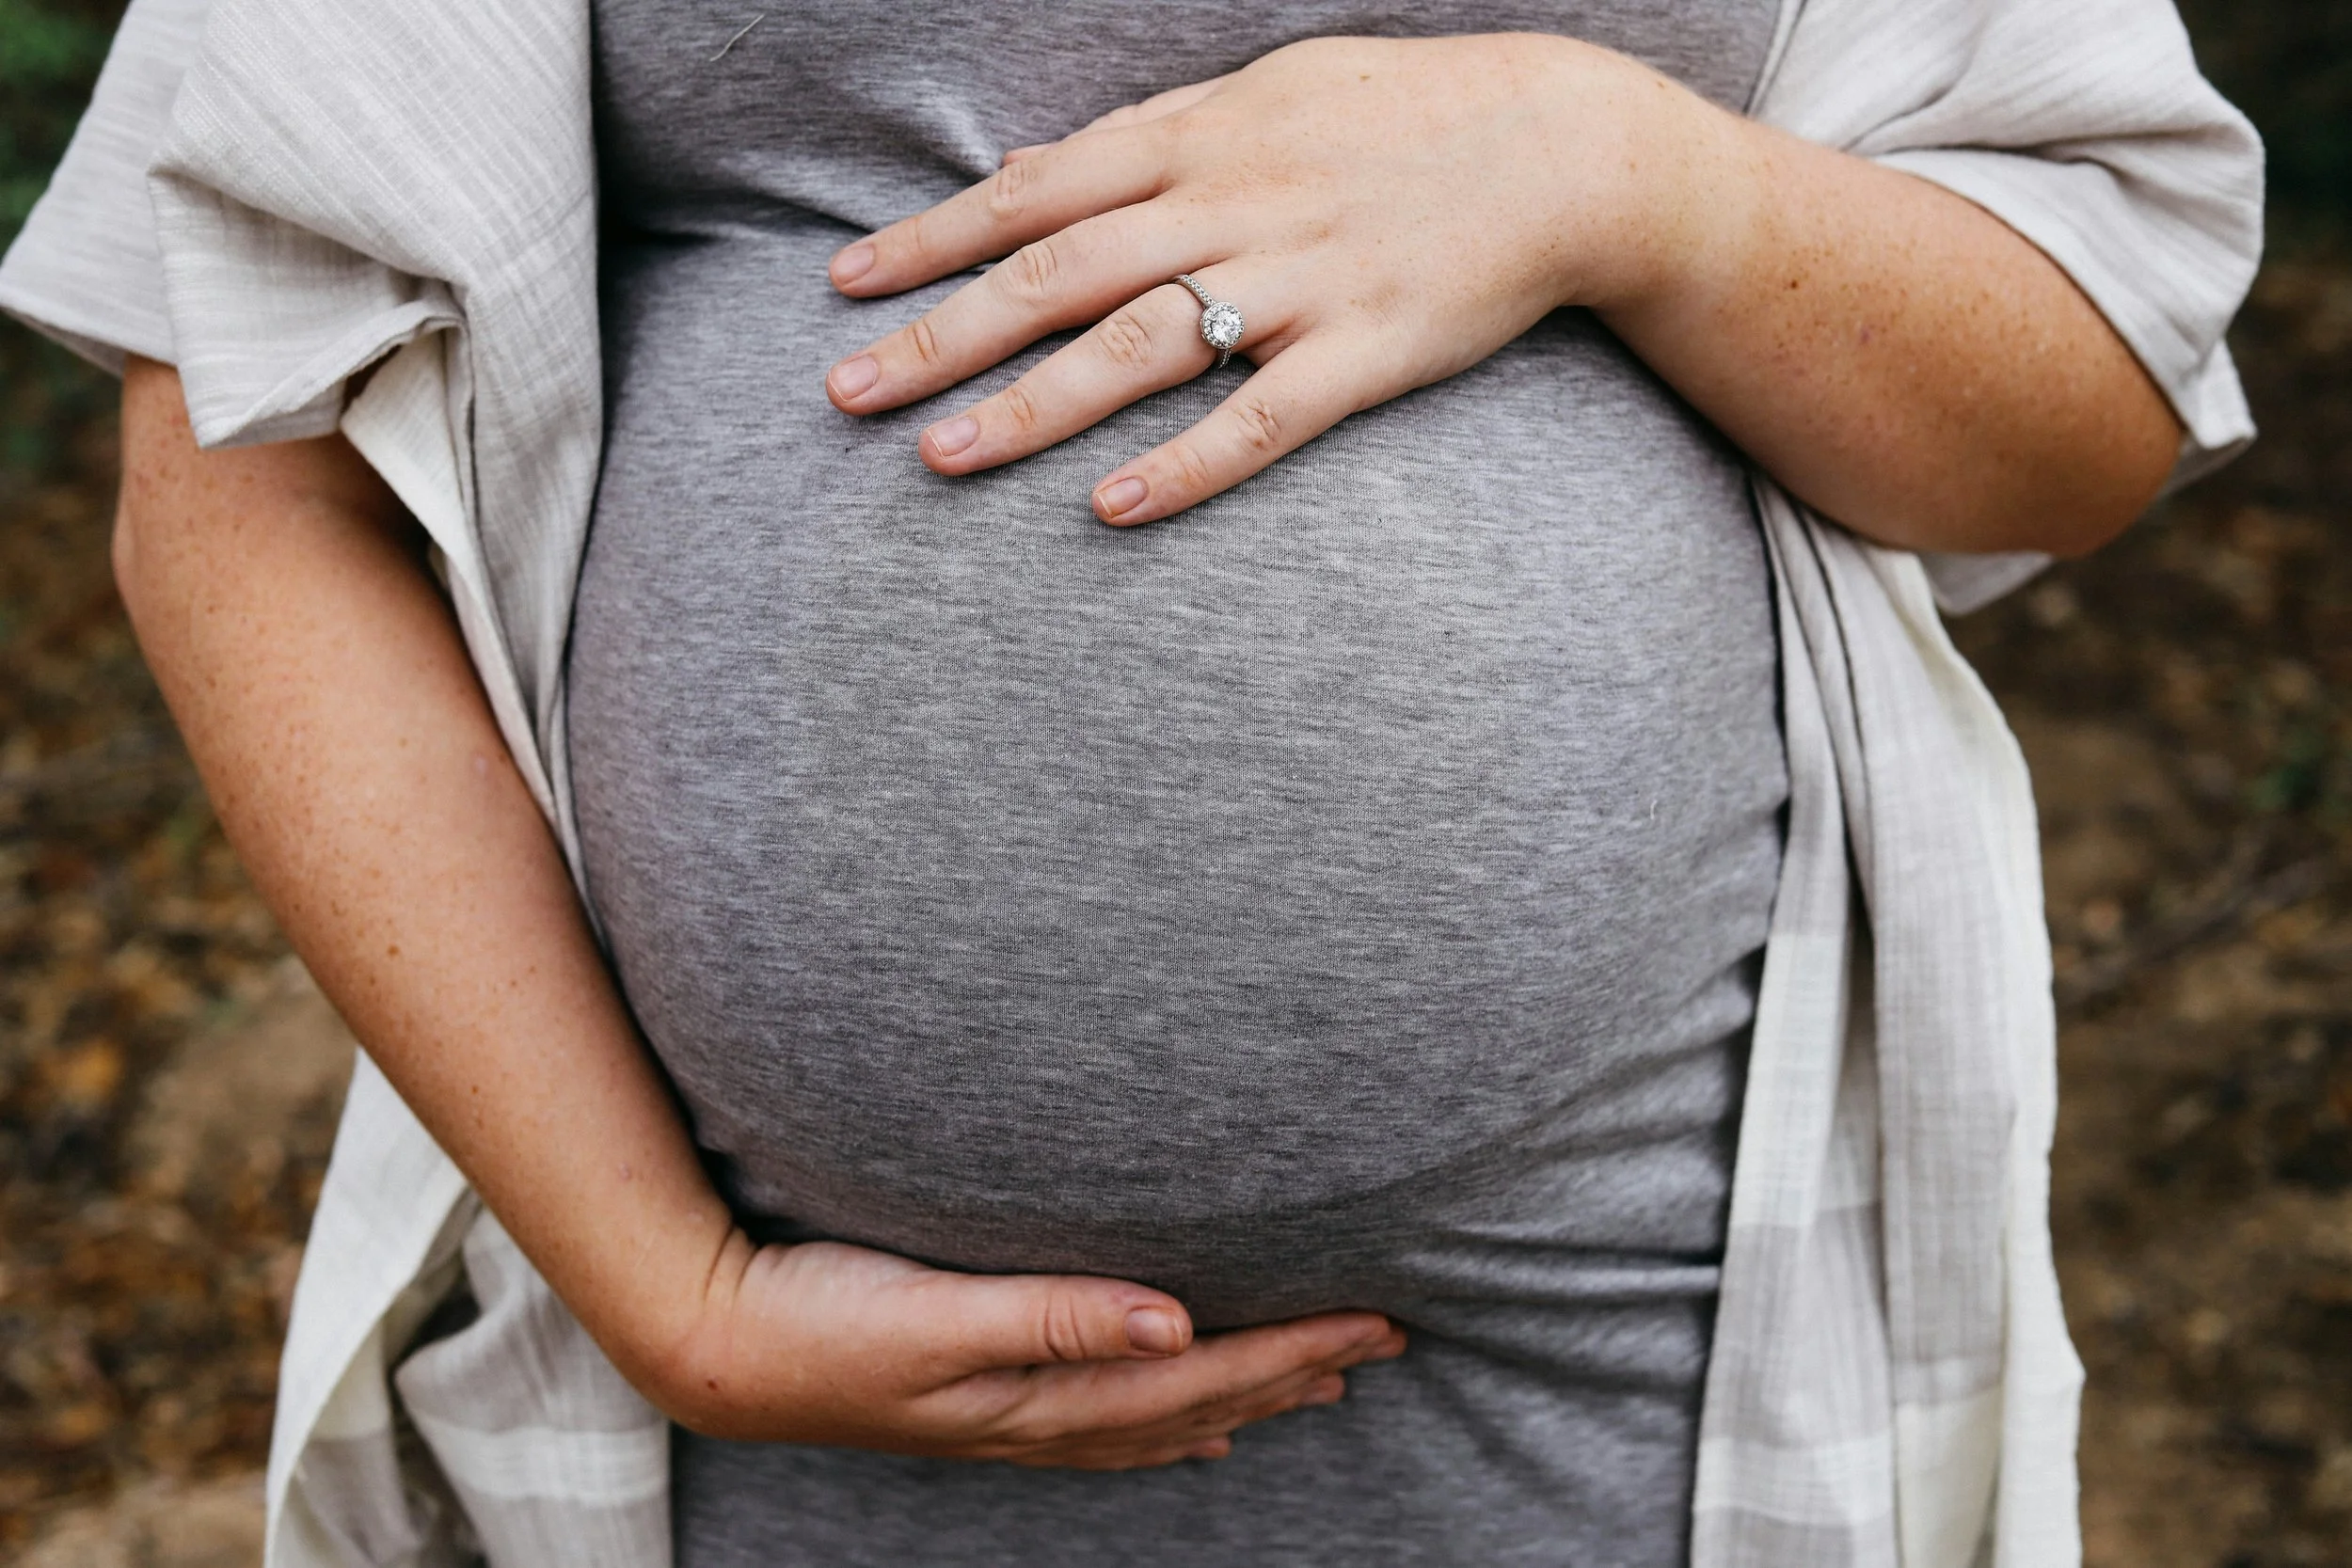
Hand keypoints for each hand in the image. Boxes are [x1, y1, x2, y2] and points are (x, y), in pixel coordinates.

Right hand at [653, 1236, 1404, 1469]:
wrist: (717, 1345)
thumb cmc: (820, 1319)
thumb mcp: (936, 1316)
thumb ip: (1055, 1315)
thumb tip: (1176, 1323)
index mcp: (1042, 1393)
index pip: (1198, 1378)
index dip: (1290, 1350)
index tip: (1374, 1321)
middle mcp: (1041, 1416)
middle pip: (1198, 1402)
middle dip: (1295, 1370)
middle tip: (1385, 1337)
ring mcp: (1013, 1418)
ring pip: (1163, 1419)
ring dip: (1247, 1396)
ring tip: (1318, 1382)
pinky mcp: (984, 1402)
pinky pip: (1109, 1425)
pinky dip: (1169, 1422)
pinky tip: (1191, 1427)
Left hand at [821, 33, 1726, 525]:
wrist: (1562, 147)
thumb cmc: (1401, 116)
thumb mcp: (1262, 93)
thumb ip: (1143, 137)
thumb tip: (1029, 170)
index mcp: (1197, 136)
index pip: (1033, 193)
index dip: (933, 239)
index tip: (844, 284)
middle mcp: (1232, 202)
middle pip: (1058, 273)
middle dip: (942, 332)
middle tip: (844, 393)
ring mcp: (1300, 279)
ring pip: (1141, 344)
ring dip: (1033, 403)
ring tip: (940, 456)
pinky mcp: (1368, 351)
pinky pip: (1264, 418)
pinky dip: (1186, 462)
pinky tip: (1110, 508)